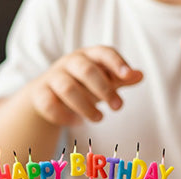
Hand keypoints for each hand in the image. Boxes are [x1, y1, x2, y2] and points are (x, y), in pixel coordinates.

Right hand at [27, 46, 142, 125]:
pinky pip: (49, 104)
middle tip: (118, 107)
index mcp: (88, 55)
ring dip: (86, 106)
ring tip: (99, 118)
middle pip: (86, 70)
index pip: (103, 53)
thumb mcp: (103, 80)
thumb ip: (121, 78)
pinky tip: (77, 123)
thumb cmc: (82, 85)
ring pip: (68, 88)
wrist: (47, 94)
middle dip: (104, 89)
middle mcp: (69, 63)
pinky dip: (64, 116)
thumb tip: (140, 75)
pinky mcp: (40, 93)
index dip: (116, 63)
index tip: (128, 76)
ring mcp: (53, 77)